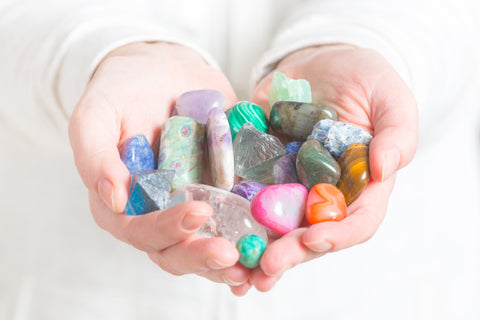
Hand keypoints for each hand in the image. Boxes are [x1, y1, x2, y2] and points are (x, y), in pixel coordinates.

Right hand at [68, 42, 250, 292]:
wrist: (162, 70)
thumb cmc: (121, 92)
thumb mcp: (97, 115)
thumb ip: (95, 155)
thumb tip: (114, 197)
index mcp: (123, 204)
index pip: (140, 231)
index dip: (166, 230)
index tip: (198, 213)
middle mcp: (158, 213)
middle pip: (176, 250)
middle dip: (203, 256)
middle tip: (231, 255)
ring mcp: (192, 205)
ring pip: (210, 244)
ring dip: (233, 261)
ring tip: (257, 264)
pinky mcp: (222, 193)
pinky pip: (239, 219)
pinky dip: (256, 234)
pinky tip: (276, 239)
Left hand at [249, 44, 417, 290]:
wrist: (322, 62)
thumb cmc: (365, 78)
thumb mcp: (390, 98)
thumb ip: (397, 133)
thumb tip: (384, 168)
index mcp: (361, 186)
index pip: (357, 222)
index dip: (337, 235)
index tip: (313, 238)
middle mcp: (324, 193)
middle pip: (310, 233)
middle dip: (289, 253)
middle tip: (266, 267)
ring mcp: (291, 184)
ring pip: (275, 225)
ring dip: (256, 247)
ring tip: (236, 266)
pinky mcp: (262, 169)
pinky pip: (245, 192)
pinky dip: (231, 212)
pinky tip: (213, 226)